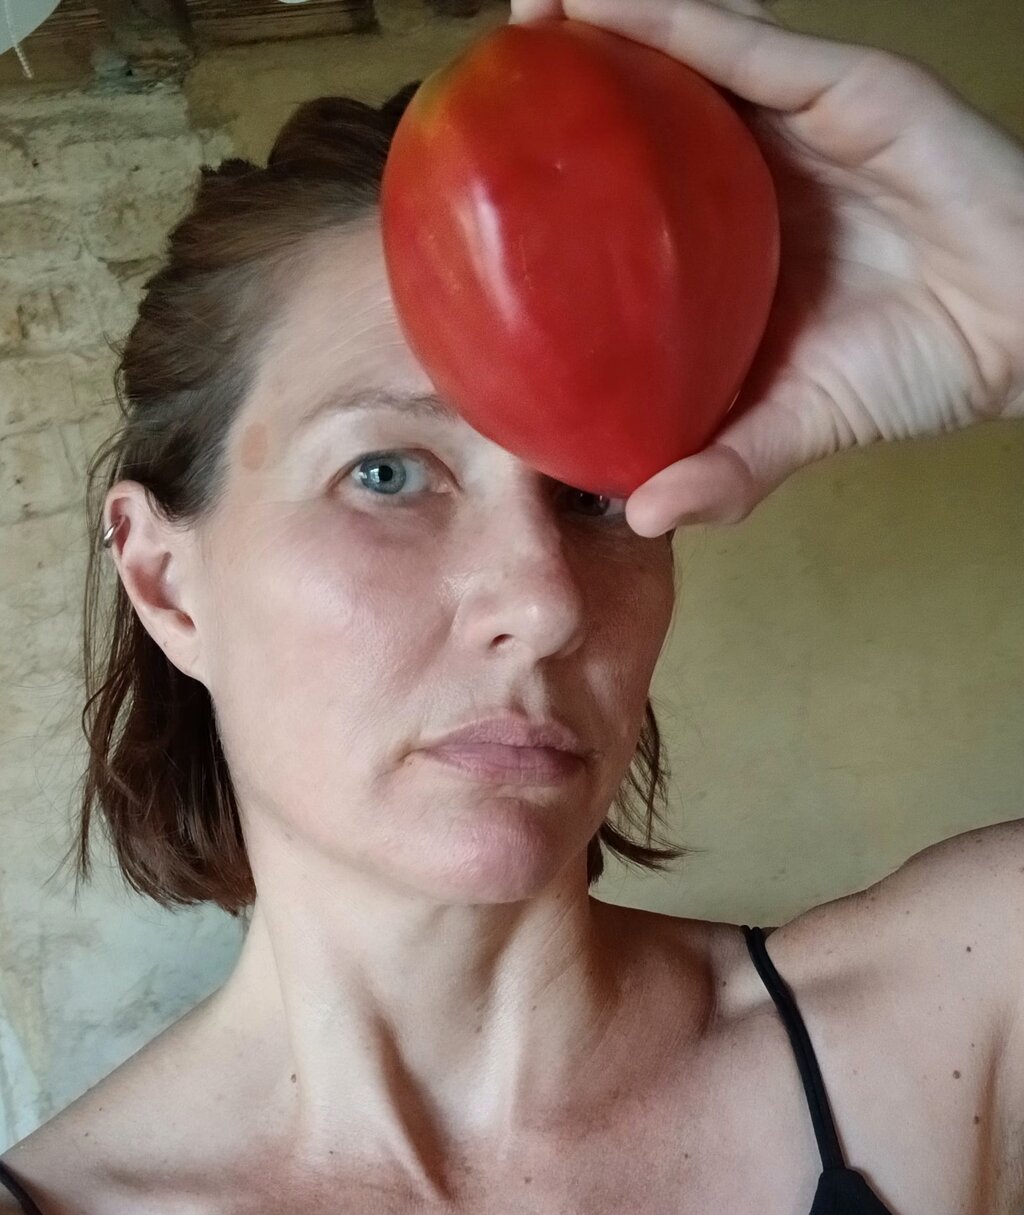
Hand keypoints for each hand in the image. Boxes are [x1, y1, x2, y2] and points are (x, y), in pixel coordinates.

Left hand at [509, 0, 1023, 535]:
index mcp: (728, 241)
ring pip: (687, 51)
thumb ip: (725, 465)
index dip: (565, 177)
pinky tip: (599, 7)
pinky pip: (744, 48)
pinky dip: (674, 21)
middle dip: (571, 82)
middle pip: (647, 105)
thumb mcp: (797, 425)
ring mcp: (795, 124)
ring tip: (530, 10)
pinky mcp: (844, 89)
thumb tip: (642, 519)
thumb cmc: (917, 367)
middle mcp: (751, 171)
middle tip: (493, 73)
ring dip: (606, 23)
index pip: (632, 194)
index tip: (487, 177)